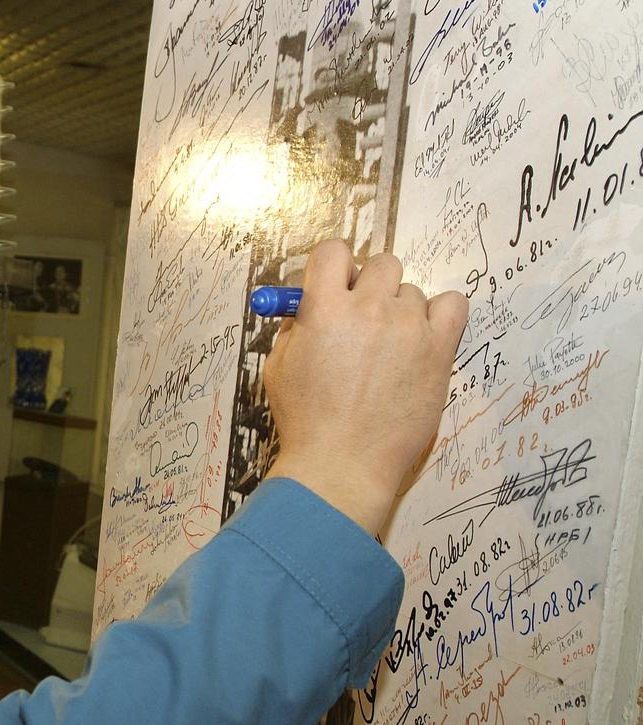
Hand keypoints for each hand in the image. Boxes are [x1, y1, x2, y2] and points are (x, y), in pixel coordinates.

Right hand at [263, 239, 467, 534]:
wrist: (341, 465)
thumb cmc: (307, 422)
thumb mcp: (279, 367)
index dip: (333, 266)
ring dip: (400, 311)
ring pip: (412, 292)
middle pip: (381, 264)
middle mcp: (369, 309)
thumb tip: (309, 305)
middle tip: (363, 318)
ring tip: (388, 350)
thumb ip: (295, 328)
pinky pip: (453, 304)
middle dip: (370, 286)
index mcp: (324, 309)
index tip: (335, 285)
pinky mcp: (439, 350)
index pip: (333, 252)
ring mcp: (408, 328)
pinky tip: (422, 338)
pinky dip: (440, 314)